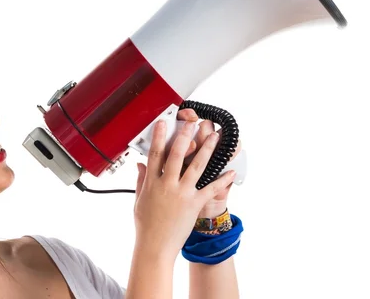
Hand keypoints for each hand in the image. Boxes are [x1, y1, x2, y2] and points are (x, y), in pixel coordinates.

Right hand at [134, 120, 236, 253]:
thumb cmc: (146, 226)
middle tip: (192, 123)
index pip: (155, 154)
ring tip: (214, 137)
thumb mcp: (139, 199)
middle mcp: (168, 185)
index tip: (163, 124)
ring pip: (196, 166)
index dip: (158, 137)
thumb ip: (141, 179)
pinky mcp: (194, 204)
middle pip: (177, 155)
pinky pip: (210, 189)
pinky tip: (230, 171)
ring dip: (207, 150)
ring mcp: (182, 194)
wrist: (155, 246)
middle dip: (185, 136)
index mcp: (152, 182)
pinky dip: (222, 180)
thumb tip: (140, 164)